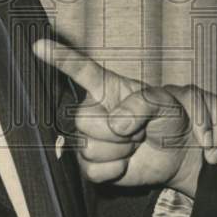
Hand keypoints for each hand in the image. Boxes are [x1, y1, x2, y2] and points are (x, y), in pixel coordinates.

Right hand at [33, 39, 216, 196]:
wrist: (177, 152)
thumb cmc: (168, 118)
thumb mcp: (164, 102)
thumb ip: (142, 104)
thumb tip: (116, 124)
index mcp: (107, 87)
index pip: (80, 70)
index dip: (59, 58)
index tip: (39, 46)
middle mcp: (93, 111)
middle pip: (83, 121)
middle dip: (116, 130)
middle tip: (137, 129)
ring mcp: (89, 138)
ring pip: (88, 148)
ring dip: (119, 151)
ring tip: (133, 144)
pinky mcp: (92, 165)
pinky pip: (92, 171)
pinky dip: (114, 170)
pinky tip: (125, 162)